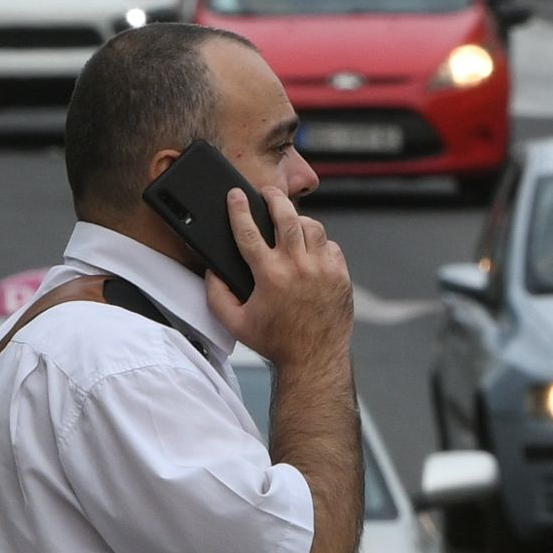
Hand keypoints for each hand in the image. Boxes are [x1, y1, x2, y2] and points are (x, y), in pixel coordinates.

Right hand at [214, 181, 352, 371]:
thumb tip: (211, 271)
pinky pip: (330, 245)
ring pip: (312, 227)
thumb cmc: (275, 342)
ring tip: (289, 220)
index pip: (248, 231)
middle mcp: (298, 267)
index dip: (238, 209)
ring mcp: (323, 270)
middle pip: (286, 216)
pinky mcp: (341, 276)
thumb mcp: (234, 323)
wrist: (314, 359)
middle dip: (274, 198)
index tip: (235, 194)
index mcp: (270, 276)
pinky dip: (318, 243)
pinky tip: (309, 248)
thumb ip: (216, 295)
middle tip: (268, 193)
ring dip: (298, 219)